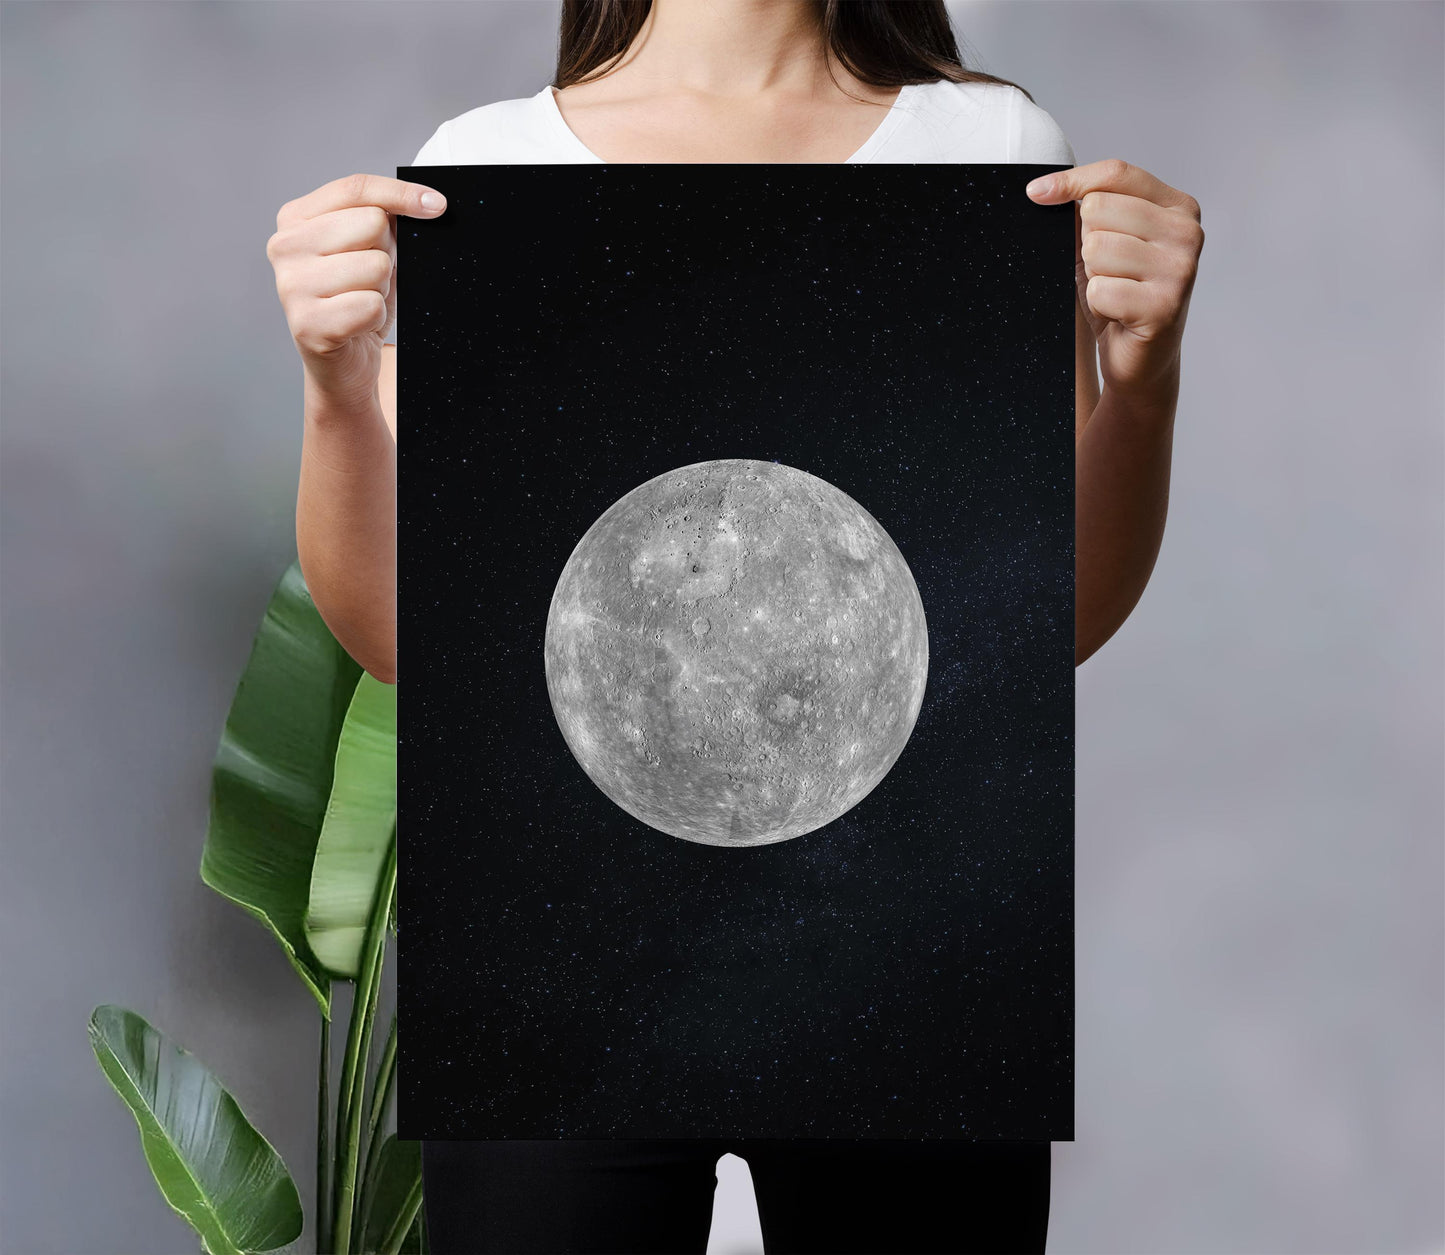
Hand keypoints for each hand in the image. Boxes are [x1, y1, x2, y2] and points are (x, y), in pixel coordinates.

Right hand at [266, 173, 446, 407]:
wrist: (344, 363)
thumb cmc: (356, 300)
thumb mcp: (369, 249)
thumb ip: (383, 217)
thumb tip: (428, 203)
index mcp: (295, 218)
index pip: (356, 188)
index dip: (401, 194)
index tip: (437, 205)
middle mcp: (285, 246)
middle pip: (371, 224)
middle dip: (386, 253)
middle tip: (369, 278)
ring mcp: (291, 286)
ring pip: (375, 266)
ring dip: (381, 288)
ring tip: (361, 300)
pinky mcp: (307, 325)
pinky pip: (371, 305)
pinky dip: (376, 317)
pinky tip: (358, 324)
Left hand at [1027, 159, 1203, 399]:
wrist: (1139, 359)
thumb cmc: (1120, 296)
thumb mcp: (1104, 243)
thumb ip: (1088, 211)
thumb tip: (1043, 189)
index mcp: (1178, 207)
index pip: (1116, 174)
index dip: (1071, 181)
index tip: (1036, 192)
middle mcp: (1187, 232)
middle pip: (1098, 209)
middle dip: (1087, 244)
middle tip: (1108, 272)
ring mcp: (1180, 269)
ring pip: (1096, 248)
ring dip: (1093, 276)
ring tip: (1115, 292)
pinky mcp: (1165, 306)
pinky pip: (1100, 289)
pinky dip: (1097, 304)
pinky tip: (1118, 313)